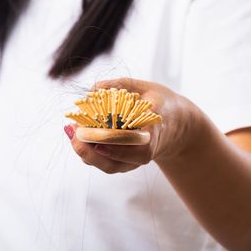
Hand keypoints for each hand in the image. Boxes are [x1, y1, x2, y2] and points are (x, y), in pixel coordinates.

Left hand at [64, 77, 200, 173]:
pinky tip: (78, 137)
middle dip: (89, 147)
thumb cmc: (161, 103)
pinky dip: (90, 153)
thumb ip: (120, 85)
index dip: (106, 138)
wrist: (178, 126)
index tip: (88, 130)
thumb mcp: (146, 87)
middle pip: (115, 158)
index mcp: (154, 127)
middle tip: (73, 130)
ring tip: (72, 132)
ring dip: (86, 152)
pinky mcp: (130, 164)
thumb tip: (92, 90)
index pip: (130, 140)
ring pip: (108, 165)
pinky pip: (107, 164)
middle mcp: (146, 148)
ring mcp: (137, 160)